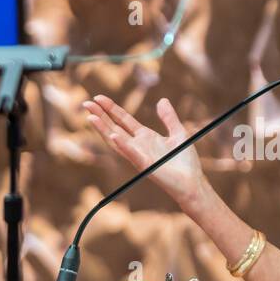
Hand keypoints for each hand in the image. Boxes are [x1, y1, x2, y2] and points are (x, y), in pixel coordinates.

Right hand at [82, 94, 207, 206]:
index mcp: (145, 137)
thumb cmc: (185, 162)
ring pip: (117, 141)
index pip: (123, 120)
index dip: (111, 108)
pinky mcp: (145, 165)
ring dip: (103, 129)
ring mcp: (139, 156)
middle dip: (101, 116)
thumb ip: (169, 117)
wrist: (193, 183)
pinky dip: (123, 145)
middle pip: (115, 127)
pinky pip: (132, 154)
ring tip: (91, 117)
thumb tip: (162, 100)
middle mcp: (138, 146)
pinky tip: (113, 136)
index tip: (98, 97)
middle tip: (86, 103)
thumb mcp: (179, 133)